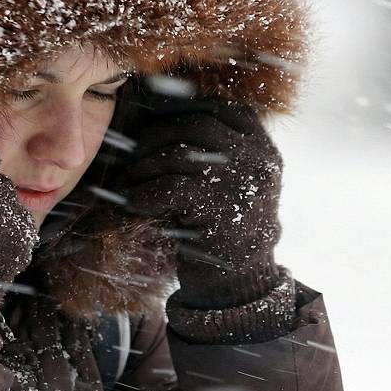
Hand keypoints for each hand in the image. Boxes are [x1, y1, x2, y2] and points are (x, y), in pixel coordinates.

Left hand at [112, 84, 284, 309]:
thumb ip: (219, 150)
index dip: (188, 109)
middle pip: (198, 125)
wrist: (240, 281)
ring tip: (127, 179)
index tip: (160, 121)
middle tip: (135, 152)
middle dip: (158, 135)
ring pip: (179, 154)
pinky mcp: (218, 209)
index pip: (226, 109)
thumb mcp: (236, 182)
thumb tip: (167, 119)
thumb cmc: (226, 227)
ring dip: (145, 166)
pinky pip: (169, 188)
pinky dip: (143, 194)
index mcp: (263, 148)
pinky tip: (131, 203)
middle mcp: (257, 159)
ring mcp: (240, 182)